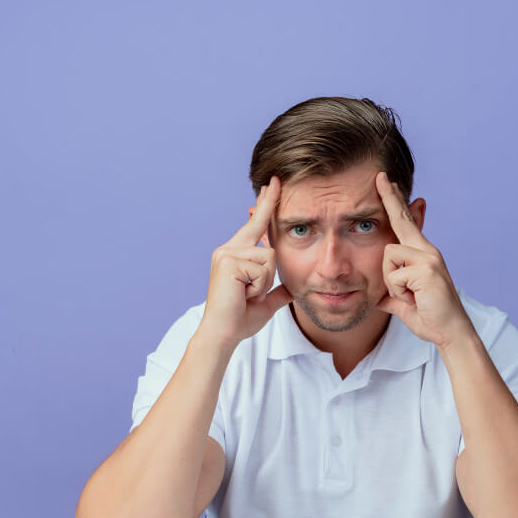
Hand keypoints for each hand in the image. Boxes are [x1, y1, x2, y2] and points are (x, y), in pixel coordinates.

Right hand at [198, 177, 292, 346]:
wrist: (224, 333)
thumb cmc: (240, 319)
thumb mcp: (265, 302)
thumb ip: (278, 292)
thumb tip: (292, 290)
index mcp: (236, 254)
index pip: (256, 224)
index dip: (266, 204)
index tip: (273, 184)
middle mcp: (229, 249)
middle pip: (266, 241)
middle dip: (265, 260)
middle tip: (259, 262)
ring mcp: (227, 253)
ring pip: (269, 258)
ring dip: (264, 283)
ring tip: (247, 295)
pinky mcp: (228, 261)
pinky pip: (262, 268)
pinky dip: (259, 287)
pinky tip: (243, 295)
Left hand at [375, 172, 473, 349]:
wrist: (449, 332)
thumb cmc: (430, 317)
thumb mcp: (404, 303)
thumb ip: (391, 294)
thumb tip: (376, 297)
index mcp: (422, 255)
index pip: (406, 224)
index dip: (396, 204)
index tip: (387, 183)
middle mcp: (428, 251)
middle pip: (401, 220)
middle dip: (389, 198)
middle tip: (379, 175)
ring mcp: (429, 258)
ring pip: (388, 256)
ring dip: (391, 282)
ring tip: (410, 296)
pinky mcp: (427, 270)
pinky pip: (394, 276)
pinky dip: (399, 293)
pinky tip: (415, 299)